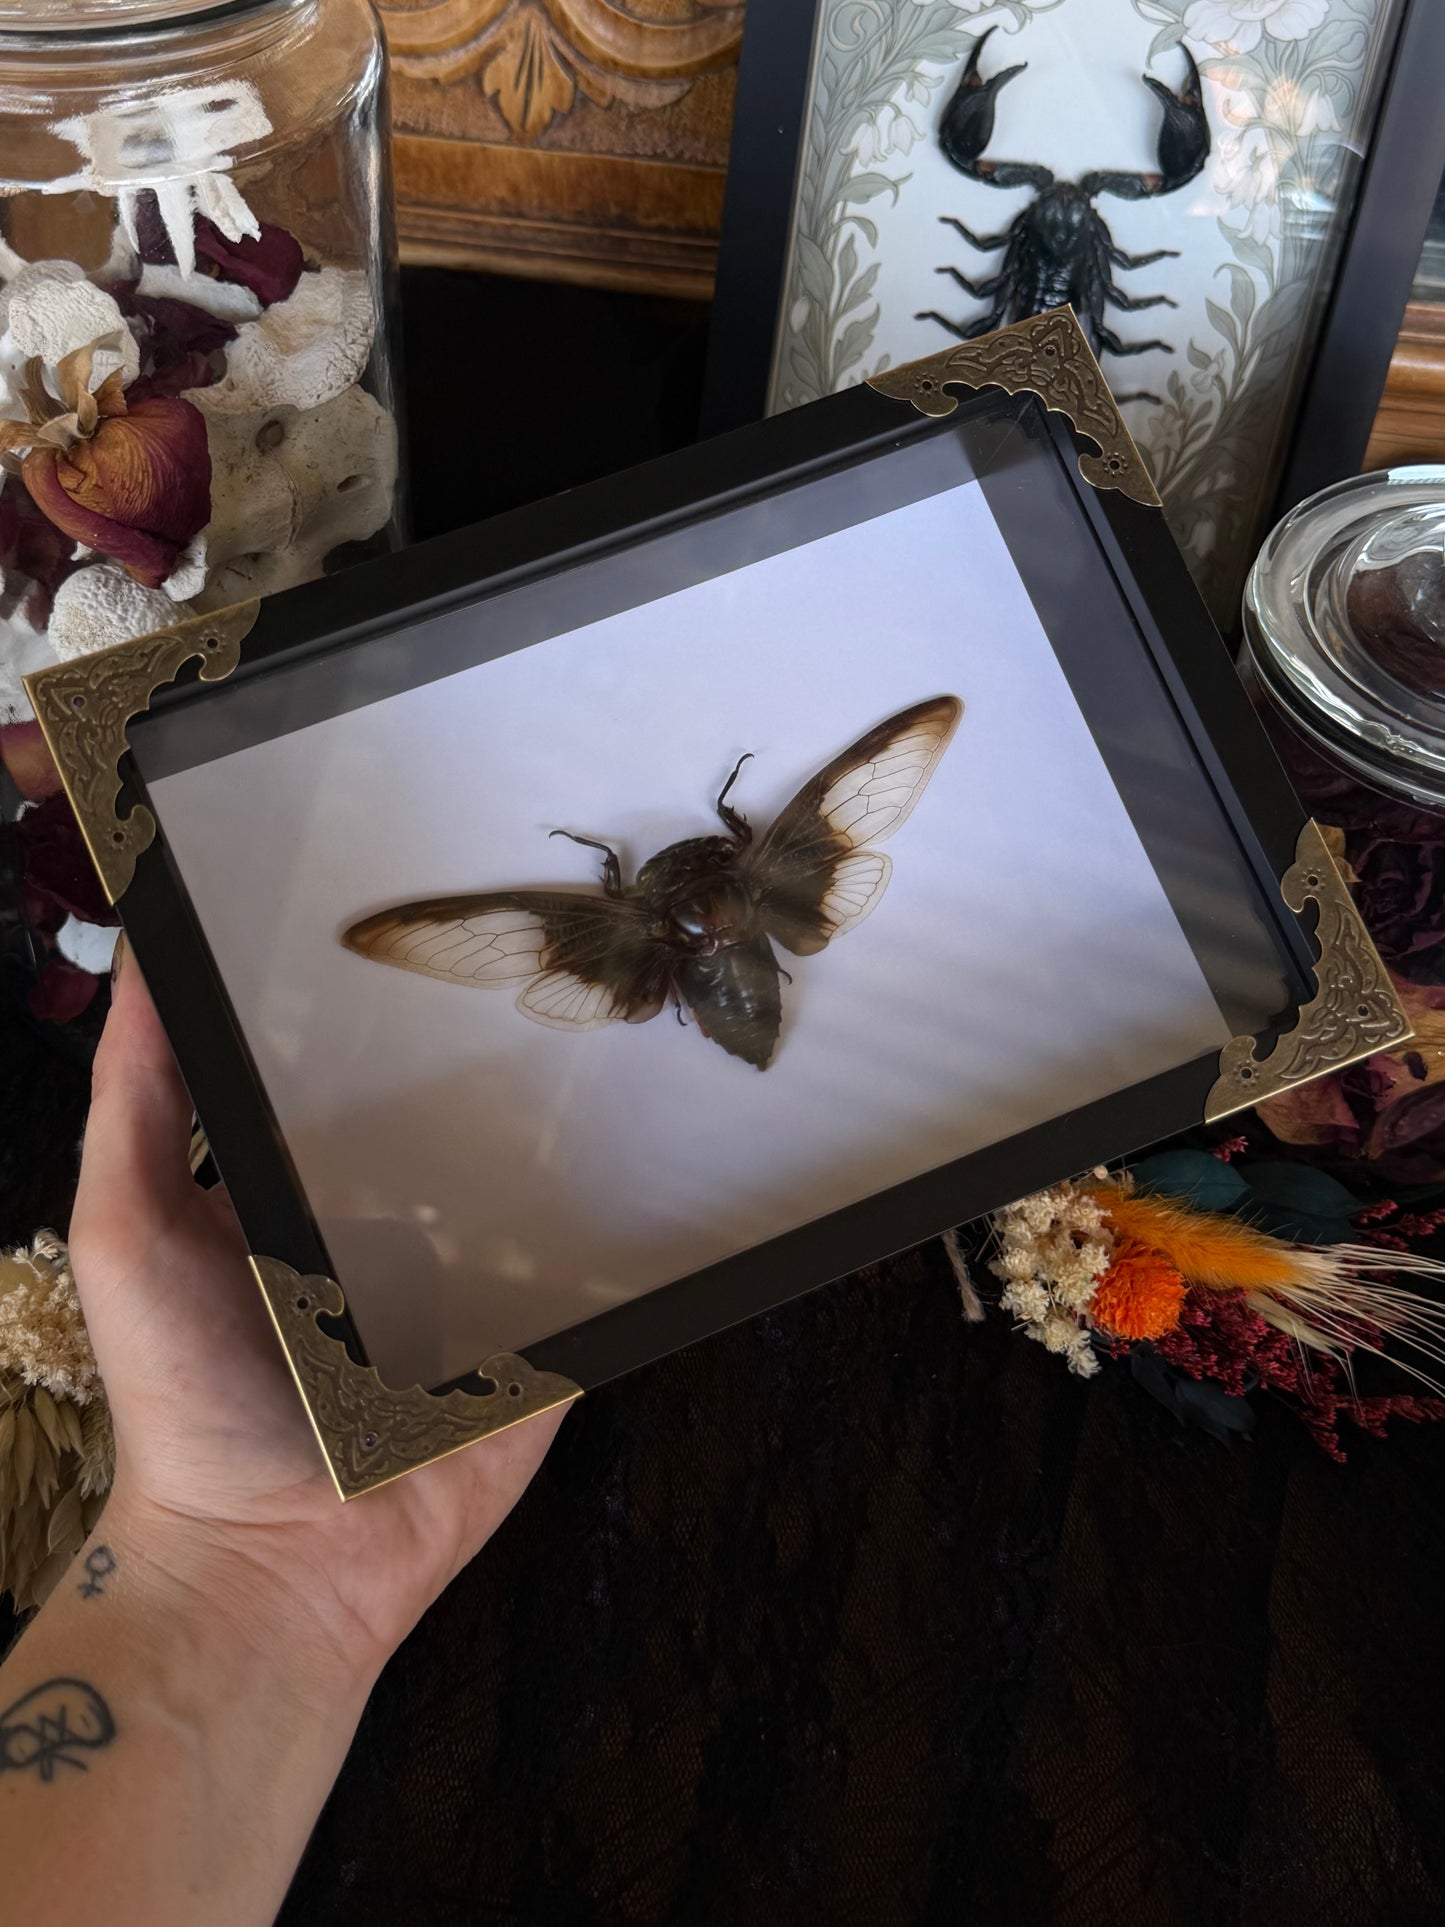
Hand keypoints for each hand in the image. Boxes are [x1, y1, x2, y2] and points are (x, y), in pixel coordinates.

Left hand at [68, 941, 565, 1679]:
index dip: (374, 1003)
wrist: (276, 1564)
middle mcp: (397, 1227)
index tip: (413, 904)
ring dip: (579, 1125)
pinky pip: (599, 1270)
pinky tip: (676, 1140)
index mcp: (302, 1191)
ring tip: (633, 1019)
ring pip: (544, 1182)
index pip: (352, 1073)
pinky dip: (632, 1221)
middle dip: (494, 1051)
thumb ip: (134, 1107)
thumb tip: (145, 960)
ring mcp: (481, 1285)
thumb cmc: (188, 1400)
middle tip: (553, 942)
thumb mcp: (126, 1234)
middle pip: (458, 1117)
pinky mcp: (544, 1341)